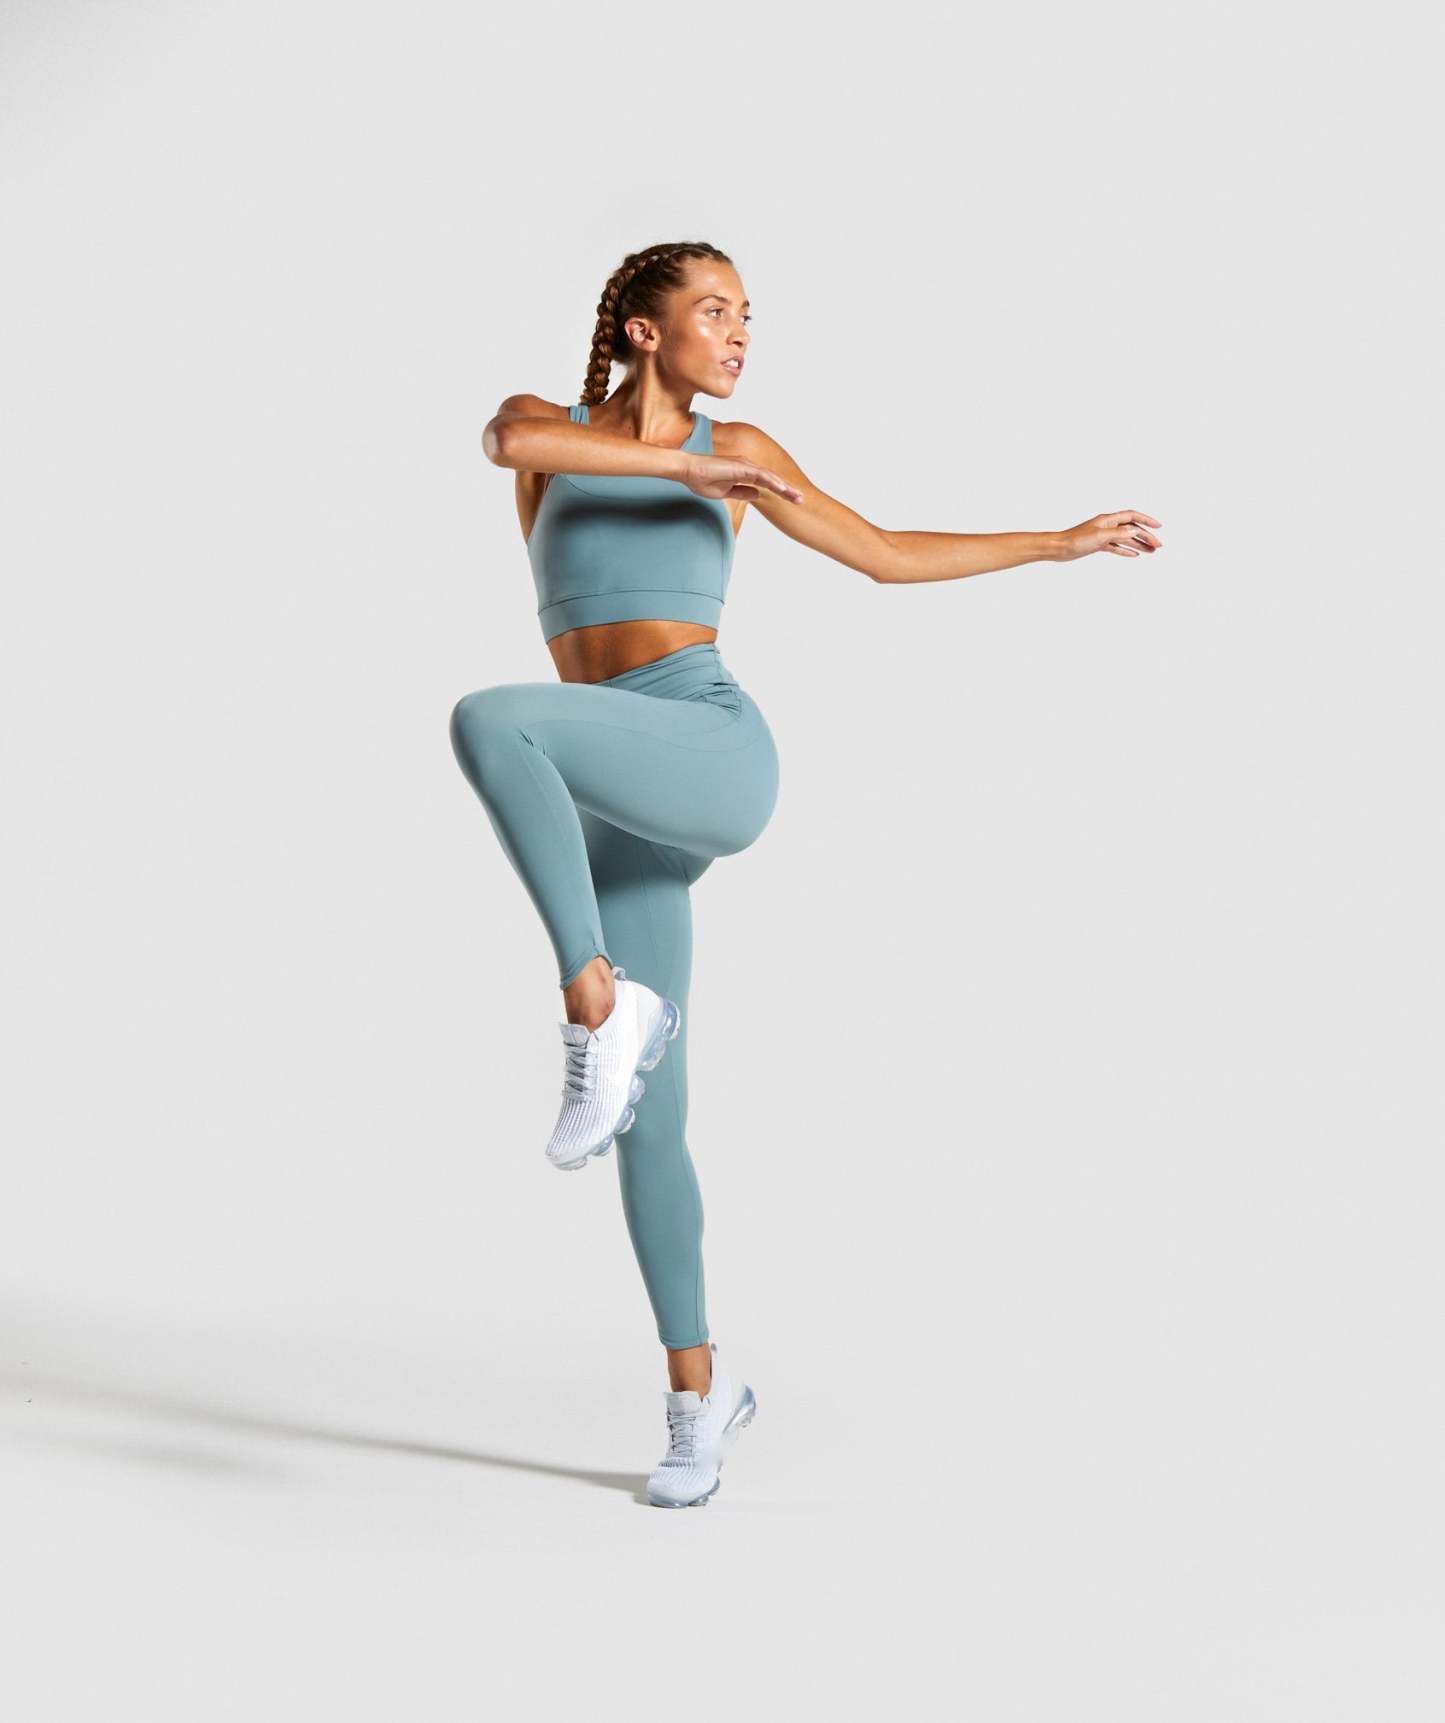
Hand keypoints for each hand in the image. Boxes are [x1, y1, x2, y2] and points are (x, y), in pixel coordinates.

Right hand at [682, 454, 802, 504]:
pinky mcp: (740, 466)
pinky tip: (782, 490)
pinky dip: (772, 482)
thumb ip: (742, 492)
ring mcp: (745, 465)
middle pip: (772, 479)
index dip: (780, 491)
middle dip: (787, 490)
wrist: (688, 470)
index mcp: (744, 473)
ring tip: (797, 497)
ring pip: (770, 477)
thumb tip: (757, 495)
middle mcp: (747, 466)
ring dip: (784, 487)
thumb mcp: (725, 491)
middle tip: (801, 500)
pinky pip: (760, 475)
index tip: (792, 501)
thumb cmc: (702, 479)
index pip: (767, 483)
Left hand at [1055, 511, 1162, 560]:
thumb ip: (1119, 533)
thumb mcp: (1099, 536)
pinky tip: (1135, 554)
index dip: (1146, 520)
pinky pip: (1116, 547)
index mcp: (1108, 519)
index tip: (1159, 526)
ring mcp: (1103, 535)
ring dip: (1139, 544)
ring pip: (1126, 539)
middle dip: (1146, 536)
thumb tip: (1136, 530)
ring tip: (1151, 551)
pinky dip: (1126, 550)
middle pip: (1131, 529)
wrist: (1059, 548)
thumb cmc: (1075, 540)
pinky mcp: (1098, 545)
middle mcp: (1107, 525)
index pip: (1132, 516)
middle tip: (1158, 545)